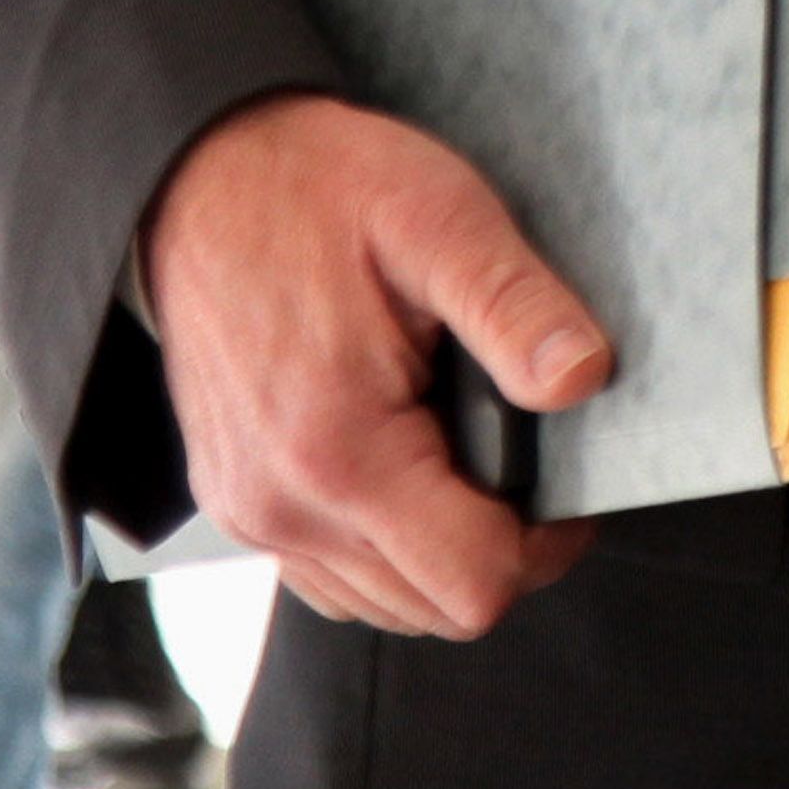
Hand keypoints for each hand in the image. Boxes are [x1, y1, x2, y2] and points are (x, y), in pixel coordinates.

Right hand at [142, 91, 610, 638]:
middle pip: (431, 608)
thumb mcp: (442, 218)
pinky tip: (415, 466)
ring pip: (380, 603)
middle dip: (502, 549)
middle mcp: (281, 508)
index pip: (473, 581)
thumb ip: (515, 307)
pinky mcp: (237, 501)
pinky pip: (329, 575)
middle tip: (530, 460)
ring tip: (473, 452)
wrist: (205, 180)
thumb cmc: (324, 191)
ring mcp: (249, 515)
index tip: (571, 484)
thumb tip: (584, 378)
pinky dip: (386, 546)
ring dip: (443, 551)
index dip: (547, 543)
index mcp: (339, 452)